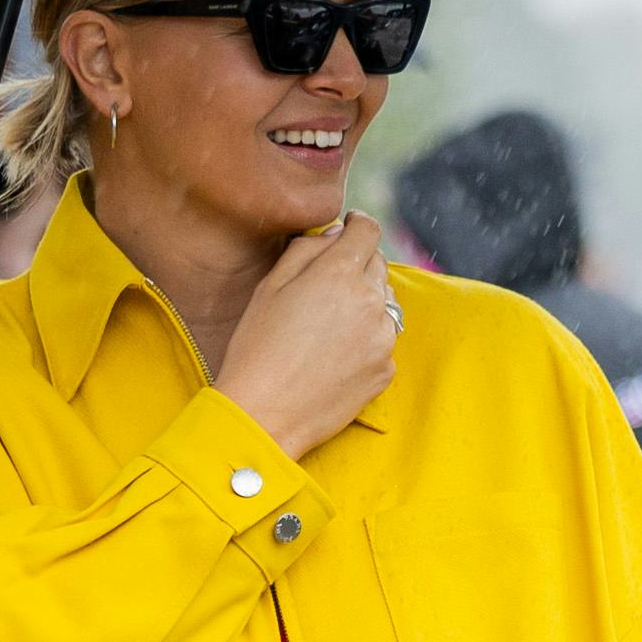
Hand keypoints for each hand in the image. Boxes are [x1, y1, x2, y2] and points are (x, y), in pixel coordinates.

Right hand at [216, 215, 399, 465]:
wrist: (264, 416)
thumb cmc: (256, 350)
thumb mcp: (269, 287)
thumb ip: (305, 250)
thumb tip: (334, 234)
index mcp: (339, 274)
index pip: (367, 231)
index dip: (357, 225)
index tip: (348, 230)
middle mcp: (370, 302)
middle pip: (378, 265)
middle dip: (357, 264)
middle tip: (327, 284)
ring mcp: (383, 339)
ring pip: (384, 303)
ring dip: (364, 303)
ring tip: (327, 326)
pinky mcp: (385, 370)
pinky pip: (382, 340)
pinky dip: (366, 339)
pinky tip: (334, 355)